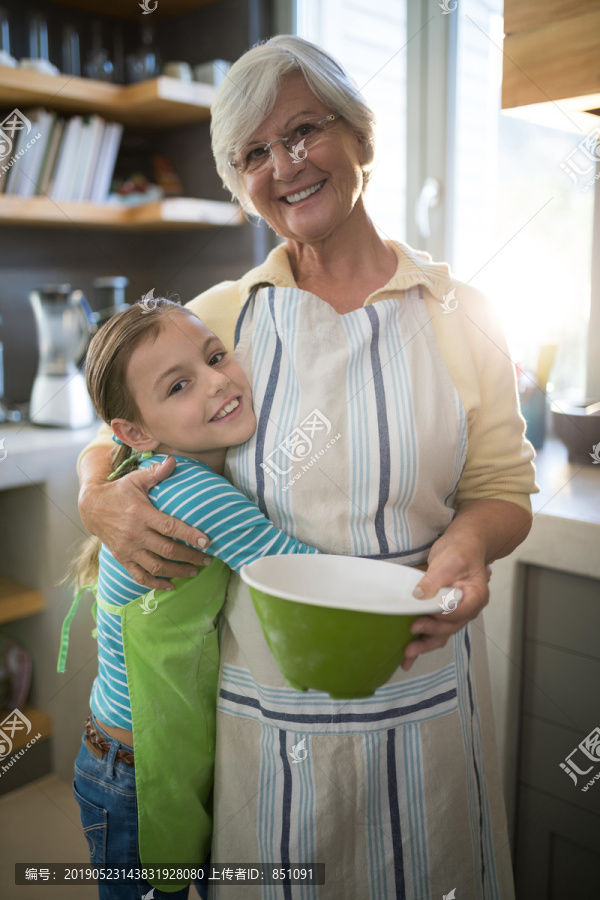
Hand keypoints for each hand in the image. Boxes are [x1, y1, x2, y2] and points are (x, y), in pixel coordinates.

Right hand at [79, 455, 210, 589]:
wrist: (91, 507)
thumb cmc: (119, 491)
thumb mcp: (136, 479)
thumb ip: (156, 473)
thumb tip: (174, 461)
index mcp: (141, 514)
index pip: (170, 527)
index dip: (190, 535)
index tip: (207, 542)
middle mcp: (135, 534)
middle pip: (167, 550)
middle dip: (191, 557)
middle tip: (208, 559)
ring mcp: (128, 549)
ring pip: (156, 566)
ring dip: (178, 571)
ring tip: (195, 571)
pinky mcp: (122, 558)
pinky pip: (140, 576)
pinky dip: (156, 583)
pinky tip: (170, 585)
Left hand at [400, 540, 492, 671]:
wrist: (462, 544)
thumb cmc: (461, 550)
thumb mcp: (450, 560)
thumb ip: (436, 578)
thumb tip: (419, 594)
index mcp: (475, 597)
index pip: (458, 612)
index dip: (441, 617)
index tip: (422, 618)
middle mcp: (466, 609)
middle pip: (449, 628)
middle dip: (430, 636)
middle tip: (412, 636)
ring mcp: (454, 612)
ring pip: (441, 634)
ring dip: (424, 644)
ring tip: (407, 656)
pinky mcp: (441, 613)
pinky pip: (433, 630)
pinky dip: (421, 640)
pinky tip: (408, 653)